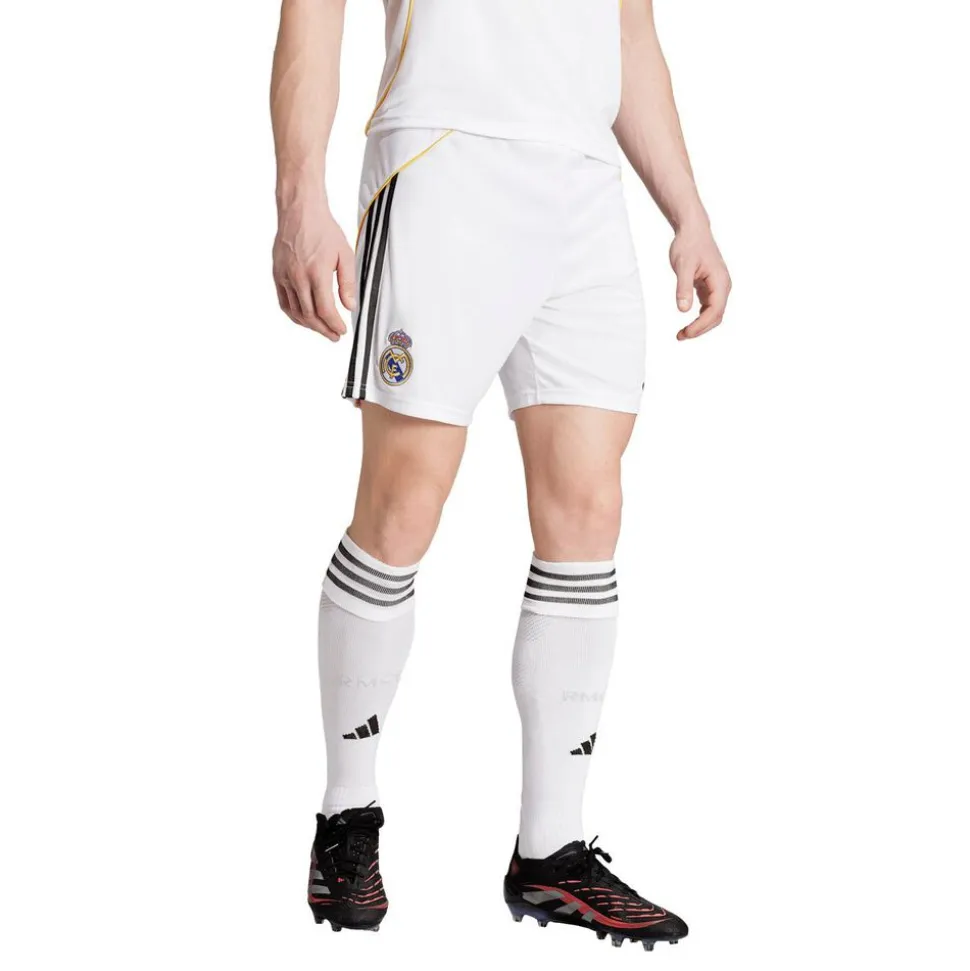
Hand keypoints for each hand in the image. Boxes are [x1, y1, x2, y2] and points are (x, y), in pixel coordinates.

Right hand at [273, 200, 355, 340]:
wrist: (299, 211)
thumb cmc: (323, 230)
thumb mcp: (344, 255)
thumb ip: (348, 283)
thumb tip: (350, 306)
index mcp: (316, 273)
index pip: (325, 309)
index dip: (334, 324)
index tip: (342, 330)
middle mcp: (298, 277)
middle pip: (310, 315)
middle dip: (324, 330)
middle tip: (334, 336)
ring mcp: (285, 277)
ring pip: (295, 312)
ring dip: (309, 326)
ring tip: (322, 330)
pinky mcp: (277, 275)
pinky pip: (284, 302)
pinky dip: (294, 315)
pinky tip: (304, 319)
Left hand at [670, 226, 731, 340]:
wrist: (693, 230)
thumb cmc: (689, 245)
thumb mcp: (683, 266)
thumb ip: (683, 288)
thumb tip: (683, 310)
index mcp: (720, 281)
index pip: (715, 311)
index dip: (701, 325)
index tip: (686, 333)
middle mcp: (723, 286)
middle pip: (716, 316)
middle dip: (700, 329)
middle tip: (681, 336)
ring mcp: (718, 287)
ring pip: (713, 314)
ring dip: (700, 326)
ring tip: (682, 334)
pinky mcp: (710, 287)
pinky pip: (708, 308)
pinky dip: (699, 318)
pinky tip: (687, 324)